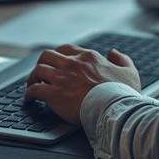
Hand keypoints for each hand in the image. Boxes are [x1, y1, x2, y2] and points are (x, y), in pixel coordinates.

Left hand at [24, 44, 140, 123]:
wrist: (114, 109)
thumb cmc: (122, 94)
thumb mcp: (129, 72)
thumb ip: (122, 60)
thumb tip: (114, 53)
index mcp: (87, 57)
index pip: (66, 49)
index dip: (59, 55)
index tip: (57, 63)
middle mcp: (71, 64)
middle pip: (47, 55)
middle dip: (42, 63)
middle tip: (40, 72)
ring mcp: (61, 78)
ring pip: (38, 70)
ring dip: (33, 77)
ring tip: (31, 84)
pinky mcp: (53, 94)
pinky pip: (34, 90)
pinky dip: (29, 94)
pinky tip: (29, 98)